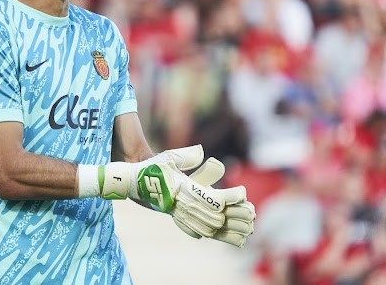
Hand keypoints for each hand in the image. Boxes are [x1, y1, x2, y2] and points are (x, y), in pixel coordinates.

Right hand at [133, 147, 247, 241]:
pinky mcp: (179, 219)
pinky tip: (228, 234)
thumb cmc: (153, 168)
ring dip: (231, 229)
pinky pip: (201, 232)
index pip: (215, 199)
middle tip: (251, 211)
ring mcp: (181, 215)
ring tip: (247, 226)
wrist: (135, 183)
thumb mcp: (168, 158)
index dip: (232, 197)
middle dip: (237, 215)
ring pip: (211, 228)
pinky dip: (217, 235)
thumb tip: (201, 152)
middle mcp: (184, 206)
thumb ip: (186, 155)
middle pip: (218, 217)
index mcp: (184, 191)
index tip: (242, 192)